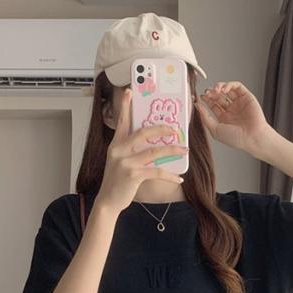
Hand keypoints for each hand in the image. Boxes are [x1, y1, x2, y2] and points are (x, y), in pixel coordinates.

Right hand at [96, 88, 188, 214]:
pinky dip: (170, 175)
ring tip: (184, 150)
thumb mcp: (119, 161)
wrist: (108, 201)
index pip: (122, 121)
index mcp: (116, 145)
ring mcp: (126, 162)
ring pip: (154, 151)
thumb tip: (153, 145)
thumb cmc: (116, 182)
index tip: (130, 91)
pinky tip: (178, 177)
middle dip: (162, 129)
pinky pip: (156, 171)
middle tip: (175, 129)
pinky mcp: (133, 175)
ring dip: (172, 151)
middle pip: (143, 132)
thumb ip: (131, 150)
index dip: (126, 106)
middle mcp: (119, 150)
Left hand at [195, 81, 272, 153]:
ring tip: (215, 90)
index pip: (212, 105)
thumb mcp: (215, 130)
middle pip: (218, 96)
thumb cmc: (236, 138)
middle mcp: (231, 110)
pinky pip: (237, 86)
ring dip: (219, 87)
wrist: (252, 137)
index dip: (205, 100)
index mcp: (223, 119)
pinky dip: (229, 85)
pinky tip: (224, 89)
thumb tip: (197, 106)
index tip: (200, 98)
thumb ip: (205, 117)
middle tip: (207, 93)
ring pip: (227, 90)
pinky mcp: (246, 97)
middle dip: (211, 93)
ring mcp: (239, 103)